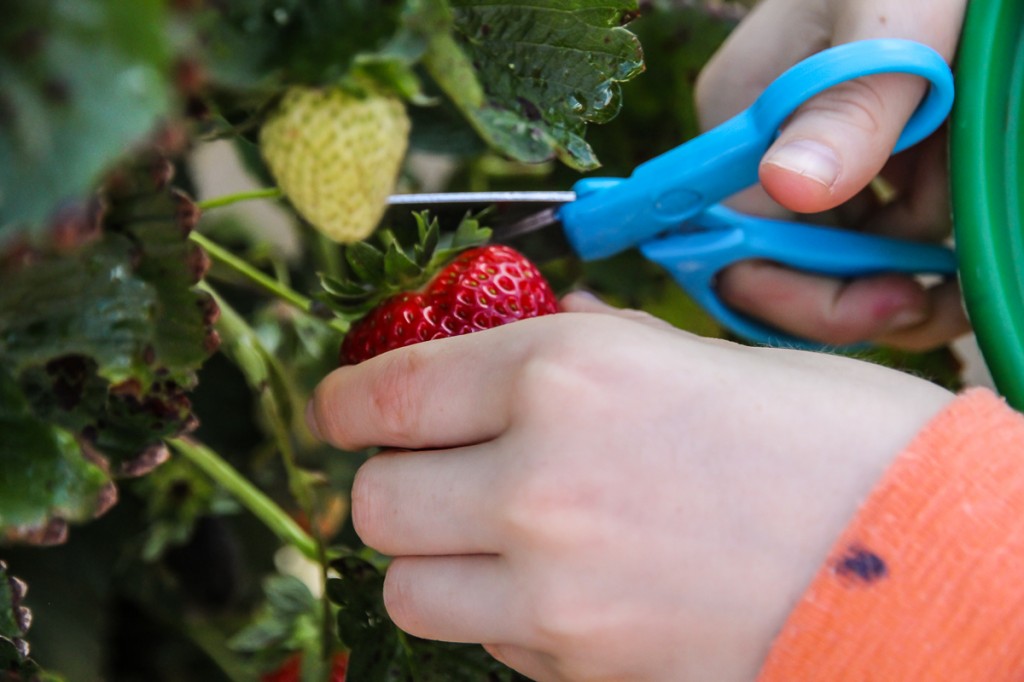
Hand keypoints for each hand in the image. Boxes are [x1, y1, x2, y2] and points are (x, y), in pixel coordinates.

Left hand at [307, 294, 953, 680]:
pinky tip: (564, 593)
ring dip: (433, 561)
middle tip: (426, 476)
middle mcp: (539, 477)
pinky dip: (502, 618)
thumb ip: (592, 354)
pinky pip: (491, 644)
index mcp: (566, 372)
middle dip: (389, 485)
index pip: (391, 391)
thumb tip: (534, 343)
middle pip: (378, 499)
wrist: (931, 559)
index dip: (346, 402)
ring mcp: (554, 588)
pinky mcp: (583, 671)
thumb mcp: (700, 359)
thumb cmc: (832, 440)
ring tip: (490, 541)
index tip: (339, 411)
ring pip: (411, 588)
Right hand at [695, 0, 968, 349]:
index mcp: (742, 120)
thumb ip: (850, 105)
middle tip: (944, 295)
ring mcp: (813, 154)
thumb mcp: (892, 19)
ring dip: (913, 246)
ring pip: (849, 250)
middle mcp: (765, 149)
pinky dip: (927, 225)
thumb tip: (791, 185)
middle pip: (794, 263)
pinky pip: (884, 222)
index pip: (738, 245)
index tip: (888, 308)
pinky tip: (964, 195)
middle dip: (869, 283)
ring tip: (968, 189)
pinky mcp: (862, 153)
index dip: (798, 297)